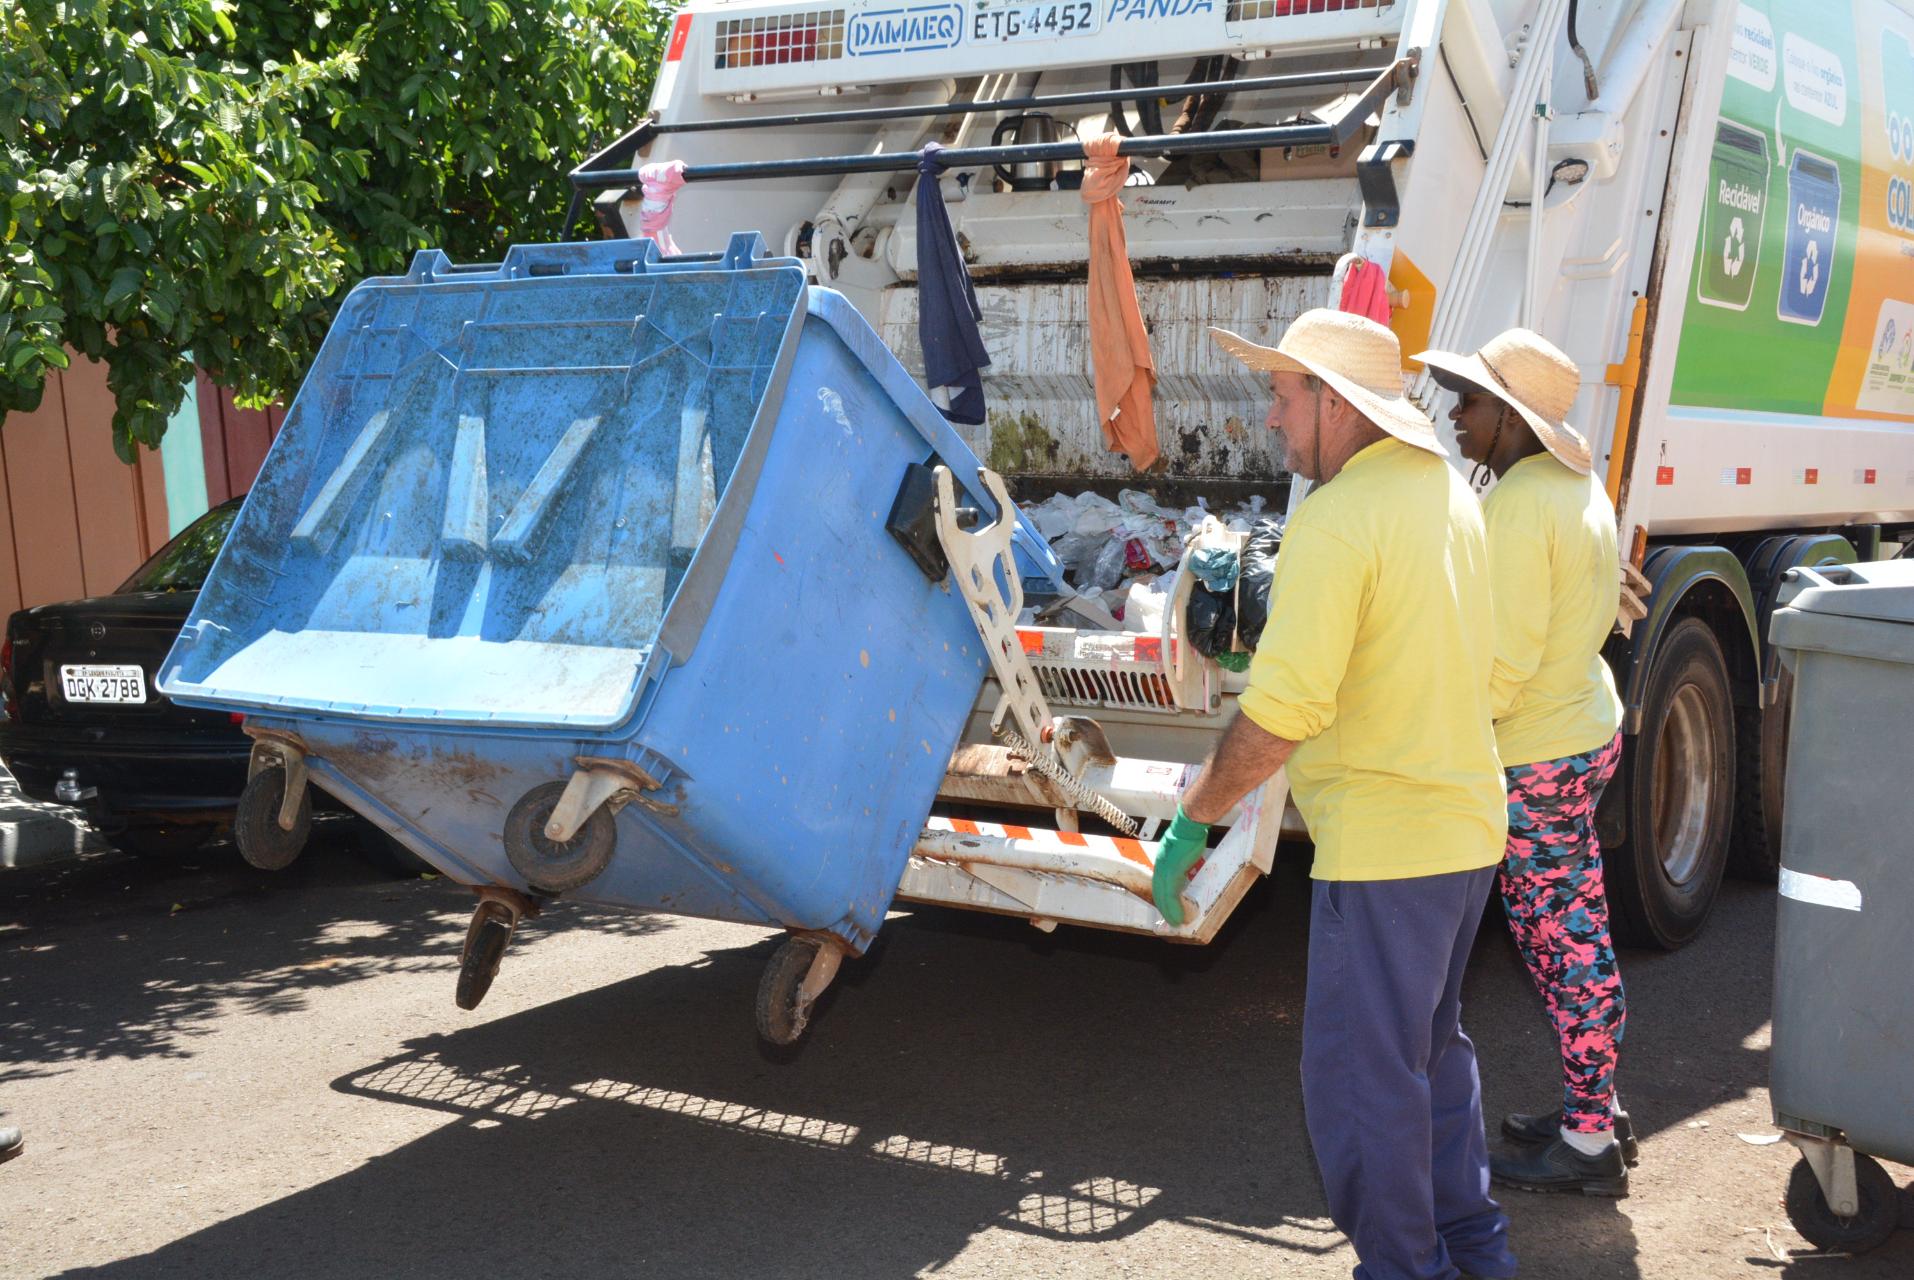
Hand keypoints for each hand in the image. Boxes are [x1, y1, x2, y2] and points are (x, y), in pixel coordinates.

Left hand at [1151, 805, 1211, 925]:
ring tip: (1176, 922)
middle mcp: (1160, 866)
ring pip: (1163, 896)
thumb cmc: (1189, 834)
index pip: (1159, 885)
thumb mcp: (1184, 852)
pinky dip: (1174, 907)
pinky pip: (1170, 894)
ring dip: (1170, 911)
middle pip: (1159, 893)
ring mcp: (1165, 869)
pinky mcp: (1172, 872)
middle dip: (1165, 908)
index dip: (1164, 898)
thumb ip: (1183, 863)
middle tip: (1172, 921)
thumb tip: (1188, 871)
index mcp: (1162, 862)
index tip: (1169, 909)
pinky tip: (1178, 916)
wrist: (1191, 823)